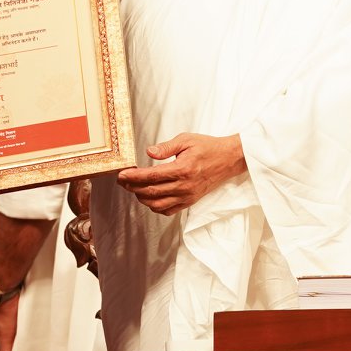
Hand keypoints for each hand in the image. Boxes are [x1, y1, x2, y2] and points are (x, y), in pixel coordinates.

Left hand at [115, 132, 245, 214]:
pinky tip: (150, 198)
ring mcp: (187, 196)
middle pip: (150, 192)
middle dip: (132, 187)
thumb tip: (149, 152)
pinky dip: (155, 206)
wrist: (228, 159)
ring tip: (134, 189)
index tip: (121, 175)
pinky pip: (168, 210)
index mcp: (182, 169)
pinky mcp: (190, 202)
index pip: (151, 176)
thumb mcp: (186, 140)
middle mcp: (184, 186)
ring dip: (142, 198)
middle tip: (123, 181)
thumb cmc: (207, 147)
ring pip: (157, 204)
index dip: (133, 177)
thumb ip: (166, 147)